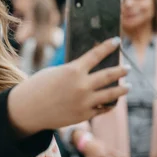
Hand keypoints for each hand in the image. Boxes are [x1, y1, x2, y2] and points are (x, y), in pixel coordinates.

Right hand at [8, 37, 128, 135]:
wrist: (28, 109)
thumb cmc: (39, 86)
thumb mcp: (56, 72)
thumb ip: (74, 71)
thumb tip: (93, 71)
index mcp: (73, 70)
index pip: (96, 54)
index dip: (108, 46)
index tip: (117, 41)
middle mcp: (82, 86)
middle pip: (110, 75)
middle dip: (121, 70)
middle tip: (127, 68)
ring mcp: (85, 102)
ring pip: (112, 94)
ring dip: (122, 89)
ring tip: (128, 86)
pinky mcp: (84, 115)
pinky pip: (103, 108)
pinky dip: (110, 104)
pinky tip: (114, 101)